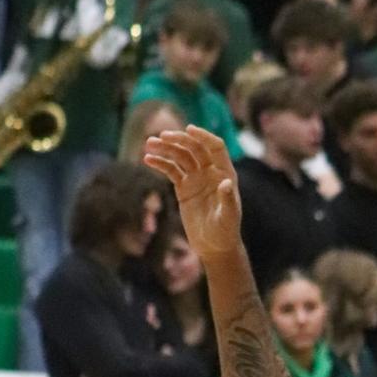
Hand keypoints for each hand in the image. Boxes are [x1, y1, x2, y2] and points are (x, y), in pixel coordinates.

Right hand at [144, 128, 242, 260]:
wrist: (214, 246)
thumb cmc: (225, 232)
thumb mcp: (229, 217)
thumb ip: (228, 200)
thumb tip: (225, 183)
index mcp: (224, 173)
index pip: (215, 147)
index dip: (203, 136)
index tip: (188, 129)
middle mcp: (210, 172)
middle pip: (194, 148)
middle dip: (179, 140)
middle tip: (162, 136)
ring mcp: (196, 178)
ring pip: (180, 157)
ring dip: (165, 148)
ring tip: (148, 144)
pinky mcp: (184, 187)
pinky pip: (171, 170)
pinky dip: (160, 163)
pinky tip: (147, 159)